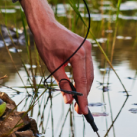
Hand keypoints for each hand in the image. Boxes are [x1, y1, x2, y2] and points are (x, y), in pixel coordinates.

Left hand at [21, 0, 93, 114]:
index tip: (84, 111)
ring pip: (90, 73)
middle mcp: (87, 50)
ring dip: (85, 87)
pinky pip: (87, 66)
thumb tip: (69, 101)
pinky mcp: (86, 47)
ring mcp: (88, 48)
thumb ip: (63, 84)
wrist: (46, 25)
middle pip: (89, 79)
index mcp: (79, 54)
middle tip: (79, 110)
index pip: (82, 81)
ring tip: (78, 101)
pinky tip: (78, 87)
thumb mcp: (52, 66)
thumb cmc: (46, 44)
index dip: (83, 98)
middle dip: (85, 95)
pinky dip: (84, 77)